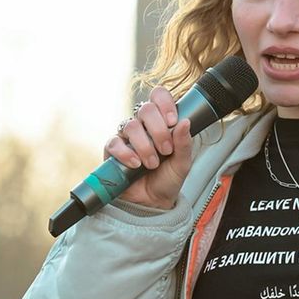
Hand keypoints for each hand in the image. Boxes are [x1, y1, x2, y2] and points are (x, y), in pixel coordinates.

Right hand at [104, 86, 195, 209]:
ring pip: (131, 125)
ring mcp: (126, 137)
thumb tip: (185, 122)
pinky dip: (127, 153)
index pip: (158, 96)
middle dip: (158, 129)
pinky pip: (115, 143)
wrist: (153, 202)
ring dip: (145, 146)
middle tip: (166, 149)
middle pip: (145, 108)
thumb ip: (185, 143)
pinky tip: (136, 164)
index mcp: (161, 122)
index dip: (165, 103)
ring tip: (152, 163)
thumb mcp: (183, 163)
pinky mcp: (113, 151)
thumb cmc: (168, 179)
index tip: (172, 121)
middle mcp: (143, 126)